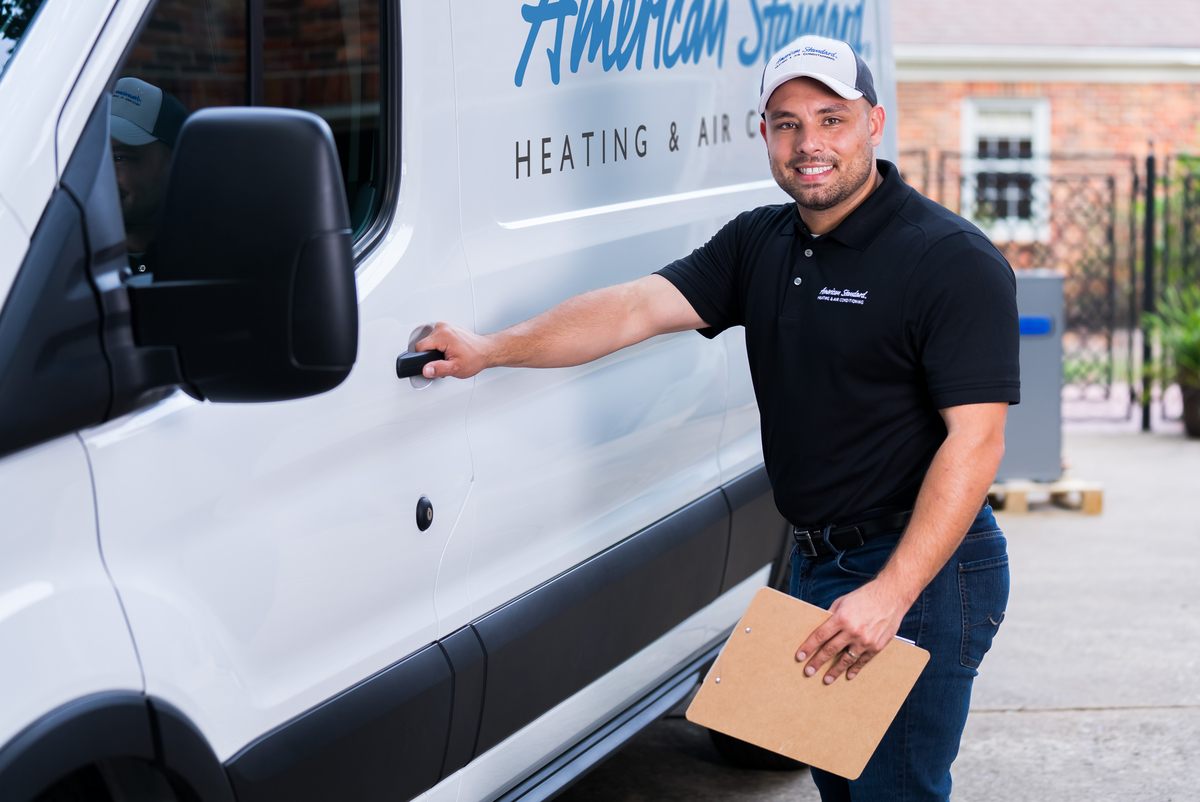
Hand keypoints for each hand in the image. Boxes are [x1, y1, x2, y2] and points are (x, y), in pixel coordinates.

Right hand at [414, 322, 492, 378]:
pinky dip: (441, 345)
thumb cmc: (475, 358)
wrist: (486, 351)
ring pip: (430, 341)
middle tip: (446, 361)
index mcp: (442, 335)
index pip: (420, 347)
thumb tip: (426, 370)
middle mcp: (442, 327)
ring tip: (449, 355)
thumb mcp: (455, 368)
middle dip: (432, 355)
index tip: (435, 363)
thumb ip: (438, 369)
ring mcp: (445, 326)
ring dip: (437, 350)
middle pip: (425, 344)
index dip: (425, 359)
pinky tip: (450, 350)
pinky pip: (436, 338)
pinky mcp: (447, 327)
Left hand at [795, 580, 910, 682]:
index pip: (820, 636)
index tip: (800, 657)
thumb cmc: (865, 597)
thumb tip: (821, 628)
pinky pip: (863, 661)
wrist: (891, 596)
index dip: (808, 647)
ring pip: (846, 660)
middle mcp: (853, 631)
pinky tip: (848, 675)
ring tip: (826, 679)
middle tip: (808, 672)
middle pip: (830, 650)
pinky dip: (855, 669)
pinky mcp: (876, 646)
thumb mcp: (843, 601)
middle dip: (817, 662)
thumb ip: (831, 616)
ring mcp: (865, 640)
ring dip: (835, 671)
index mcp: (841, 618)